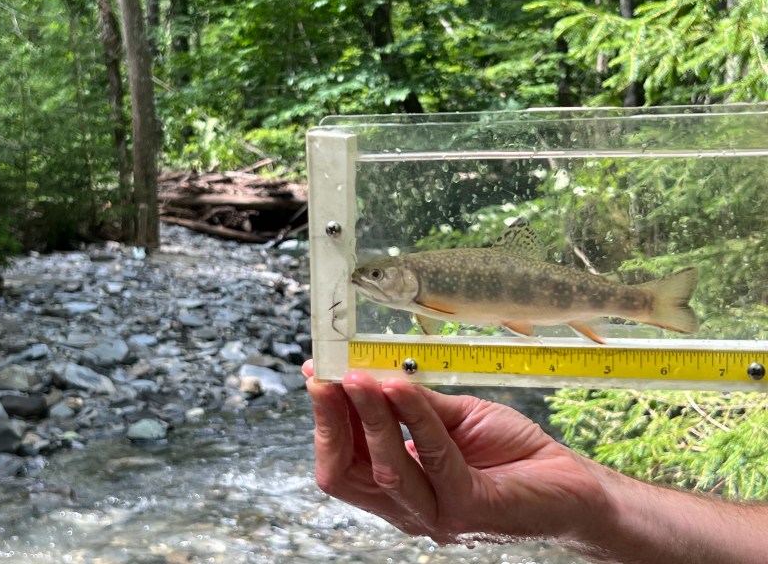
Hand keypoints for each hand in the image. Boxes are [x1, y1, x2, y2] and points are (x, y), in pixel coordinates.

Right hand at [302, 360, 608, 544]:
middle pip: (346, 474)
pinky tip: (400, 386)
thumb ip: (414, 405)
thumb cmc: (512, 454)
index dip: (324, 419)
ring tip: (358, 377)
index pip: (343, 461)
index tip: (317, 374)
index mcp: (399, 488)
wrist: (572, 485)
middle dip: (331, 421)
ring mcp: (437, 513)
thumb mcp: (453, 419)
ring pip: (384, 468)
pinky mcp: (470, 507)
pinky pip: (433, 456)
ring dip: (367, 417)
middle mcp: (409, 508)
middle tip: (326, 376)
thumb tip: (373, 374)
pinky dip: (413, 417)